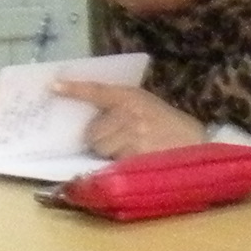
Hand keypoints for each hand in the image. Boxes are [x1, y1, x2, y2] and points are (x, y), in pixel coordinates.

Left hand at [57, 81, 206, 158]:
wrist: (197, 142)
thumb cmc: (167, 124)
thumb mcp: (145, 105)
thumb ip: (120, 106)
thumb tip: (88, 120)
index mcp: (130, 96)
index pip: (97, 91)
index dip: (75, 89)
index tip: (53, 86)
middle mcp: (129, 112)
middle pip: (92, 132)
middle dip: (100, 139)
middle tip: (119, 140)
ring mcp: (133, 133)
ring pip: (100, 148)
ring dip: (109, 153)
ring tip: (130, 149)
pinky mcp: (136, 153)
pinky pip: (112, 161)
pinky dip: (119, 163)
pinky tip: (136, 158)